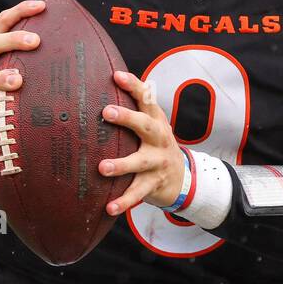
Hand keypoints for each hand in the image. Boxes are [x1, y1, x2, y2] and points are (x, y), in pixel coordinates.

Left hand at [99, 71, 185, 215]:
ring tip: (102, 167)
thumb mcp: (151, 127)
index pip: (147, 98)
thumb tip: (99, 86)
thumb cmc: (156, 146)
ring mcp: (158, 162)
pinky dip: (124, 201)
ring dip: (122, 164)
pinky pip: (138, 193)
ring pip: (140, 162)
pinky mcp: (154, 184)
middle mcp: (159, 139)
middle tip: (107, 111)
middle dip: (128, 118)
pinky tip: (109, 207)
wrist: (184, 178)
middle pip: (146, 125)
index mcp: (156, 121)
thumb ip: (133, 111)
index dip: (134, 86)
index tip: (116, 76)